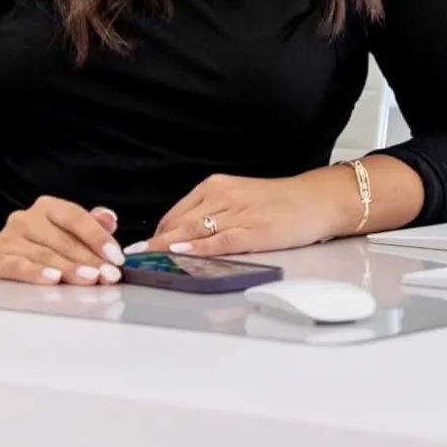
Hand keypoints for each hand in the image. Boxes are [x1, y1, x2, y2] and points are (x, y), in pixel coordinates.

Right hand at [0, 196, 125, 285]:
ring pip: (45, 254)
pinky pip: (18, 266)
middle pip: (63, 239)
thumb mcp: (67, 231)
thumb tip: (109, 220)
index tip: (115, 256)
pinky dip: (37, 273)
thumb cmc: (42, 245)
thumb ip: (92, 224)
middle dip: (90, 259)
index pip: (76, 217)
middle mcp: (26, 219)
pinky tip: (53, 279)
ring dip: (70, 269)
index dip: (98, 236)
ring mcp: (9, 240)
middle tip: (108, 274)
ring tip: (90, 279)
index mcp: (47, 207)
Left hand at [136, 172, 356, 257]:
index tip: (138, 248)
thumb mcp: (239, 198)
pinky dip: (198, 247)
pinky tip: (181, 253)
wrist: (315, 200)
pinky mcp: (254, 231)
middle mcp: (223, 196)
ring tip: (146, 259)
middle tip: (131, 258)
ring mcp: (238, 213)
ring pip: (194, 230)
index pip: (176, 212)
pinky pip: (220, 240)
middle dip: (155, 242)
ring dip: (167, 246)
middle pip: (180, 222)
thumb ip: (211, 212)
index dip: (156, 232)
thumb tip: (181, 235)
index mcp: (217, 187)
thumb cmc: (279, 202)